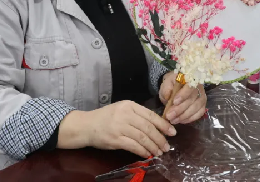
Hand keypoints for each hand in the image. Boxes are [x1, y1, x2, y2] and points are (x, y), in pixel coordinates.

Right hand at [59, 100, 175, 157]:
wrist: (86, 125)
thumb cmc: (106, 118)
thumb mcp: (122, 110)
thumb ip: (137, 115)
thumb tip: (158, 126)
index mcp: (129, 105)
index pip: (150, 115)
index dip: (163, 124)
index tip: (172, 132)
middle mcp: (125, 114)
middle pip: (148, 127)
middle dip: (160, 138)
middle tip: (167, 146)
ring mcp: (119, 126)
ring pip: (142, 137)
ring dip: (153, 146)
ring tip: (159, 152)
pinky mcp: (115, 139)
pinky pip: (133, 146)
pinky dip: (143, 151)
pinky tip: (148, 154)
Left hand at [159, 71, 206, 124]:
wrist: (176, 86)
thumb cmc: (172, 84)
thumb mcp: (166, 84)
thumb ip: (166, 89)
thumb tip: (168, 96)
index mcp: (190, 78)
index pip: (189, 86)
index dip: (183, 95)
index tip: (174, 102)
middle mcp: (199, 87)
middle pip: (192, 99)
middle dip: (180, 109)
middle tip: (169, 116)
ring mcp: (202, 97)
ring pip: (195, 108)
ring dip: (183, 116)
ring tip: (173, 120)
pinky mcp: (203, 106)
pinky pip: (199, 114)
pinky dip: (190, 119)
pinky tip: (181, 121)